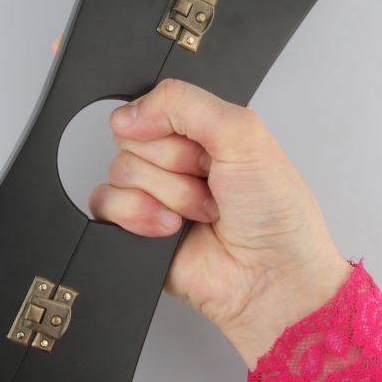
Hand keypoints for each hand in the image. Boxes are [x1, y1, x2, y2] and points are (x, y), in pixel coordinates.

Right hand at [87, 79, 351, 368]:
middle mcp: (175, 159)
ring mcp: (154, 194)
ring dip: (167, 194)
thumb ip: (185, 104)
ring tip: (201, 211)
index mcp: (202, 129)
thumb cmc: (276, 213)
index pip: (153, 103)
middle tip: (208, 181)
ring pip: (120, 171)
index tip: (196, 144)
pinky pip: (105, 204)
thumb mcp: (245, 134)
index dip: (165, 121)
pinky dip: (140, 216)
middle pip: (132, 137)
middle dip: (174, 163)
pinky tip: (172, 229)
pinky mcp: (134, 228)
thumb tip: (129, 113)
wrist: (272, 278)